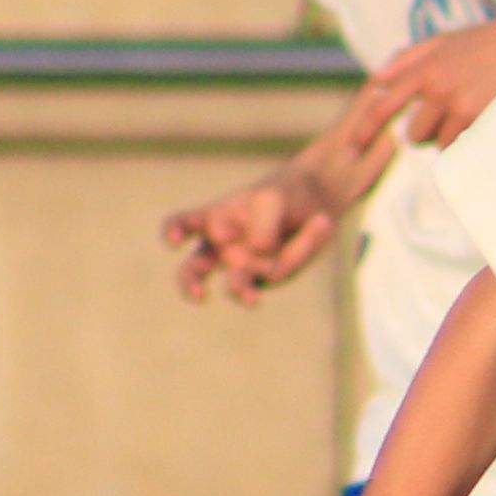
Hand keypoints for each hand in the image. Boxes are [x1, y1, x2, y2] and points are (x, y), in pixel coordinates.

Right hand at [158, 153, 344, 303]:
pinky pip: (282, 268)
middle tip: (199, 294)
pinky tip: (322, 221)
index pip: (183, 224)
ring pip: (237, 285)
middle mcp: (223, 248)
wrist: (316, 201)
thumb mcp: (273, 198)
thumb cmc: (282, 196)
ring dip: (243, 292)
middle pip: (193, 270)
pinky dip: (303, 246)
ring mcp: (246, 266)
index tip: (175, 239)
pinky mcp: (272, 276)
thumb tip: (259, 250)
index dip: (174, 231)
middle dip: (190, 284)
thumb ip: (262, 221)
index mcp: (212, 218)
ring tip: (253, 300)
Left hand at [342, 0, 495, 162]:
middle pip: (412, 133)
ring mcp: (458, 101)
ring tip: (469, 115)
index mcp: (424, 65)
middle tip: (444, 119)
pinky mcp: (479, 115)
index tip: (352, 147)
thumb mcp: (445, 40)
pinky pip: (460, 143)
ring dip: (447, 137)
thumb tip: (377, 81)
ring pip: (437, 141)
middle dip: (423, 133)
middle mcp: (436, 84)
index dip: (365, 127)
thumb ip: (408, 57)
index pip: (384, 101)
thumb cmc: (488, 40)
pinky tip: (481, 119)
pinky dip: (466, 138)